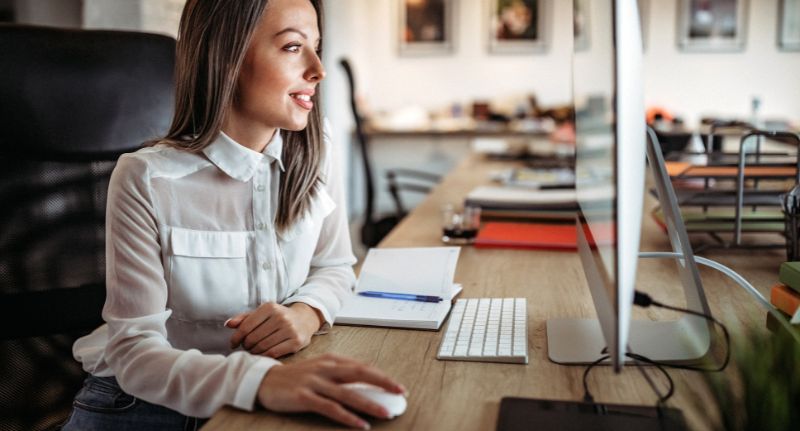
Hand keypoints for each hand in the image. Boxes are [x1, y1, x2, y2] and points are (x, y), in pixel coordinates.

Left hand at [226, 302, 322, 357]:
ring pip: (262, 346)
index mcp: (270, 307)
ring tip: (253, 350)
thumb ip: (245, 318)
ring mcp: (290, 329)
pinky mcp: (297, 342)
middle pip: (253, 338)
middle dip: (246, 345)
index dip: (236, 337)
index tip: (233, 344)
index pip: (246, 326)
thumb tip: (228, 324)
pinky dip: (264, 356)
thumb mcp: (262, 313)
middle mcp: (281, 317)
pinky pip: (273, 353)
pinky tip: (262, 354)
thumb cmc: (278, 317)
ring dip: (254, 352)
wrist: (304, 319)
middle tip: (246, 347)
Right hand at [257, 353, 405, 428]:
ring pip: (348, 393)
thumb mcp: (320, 369)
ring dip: (369, 403)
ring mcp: (315, 382)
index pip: (362, 366)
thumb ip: (340, 373)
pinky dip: (348, 417)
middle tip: (400, 392)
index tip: (397, 386)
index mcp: (331, 359)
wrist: (264, 380)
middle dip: (383, 382)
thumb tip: (366, 381)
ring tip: (385, 413)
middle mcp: (325, 368)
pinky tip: (360, 424)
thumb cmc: (296, 377)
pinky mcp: (305, 397)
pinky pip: (331, 408)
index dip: (382, 376)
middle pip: (360, 373)